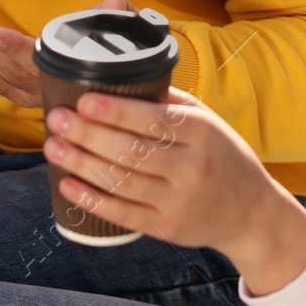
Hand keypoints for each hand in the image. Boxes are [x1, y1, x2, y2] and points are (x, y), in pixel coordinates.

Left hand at [0, 0, 134, 109]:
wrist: (97, 86)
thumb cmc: (105, 51)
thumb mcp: (116, 34)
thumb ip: (111, 19)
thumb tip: (117, 2)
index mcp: (60, 75)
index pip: (34, 63)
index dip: (12, 49)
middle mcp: (35, 89)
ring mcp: (16, 90)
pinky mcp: (3, 85)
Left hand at [42, 87, 305, 295]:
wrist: (252, 213)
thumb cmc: (222, 156)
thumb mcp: (207, 120)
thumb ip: (168, 102)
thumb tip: (120, 77)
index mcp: (202, 132)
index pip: (153, 119)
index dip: (115, 111)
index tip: (83, 100)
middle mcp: (192, 167)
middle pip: (130, 150)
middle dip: (87, 134)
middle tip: (56, 119)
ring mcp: (179, 201)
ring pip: (121, 181)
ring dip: (81, 163)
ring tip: (53, 146)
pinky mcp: (167, 228)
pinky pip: (123, 213)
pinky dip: (91, 199)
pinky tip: (67, 184)